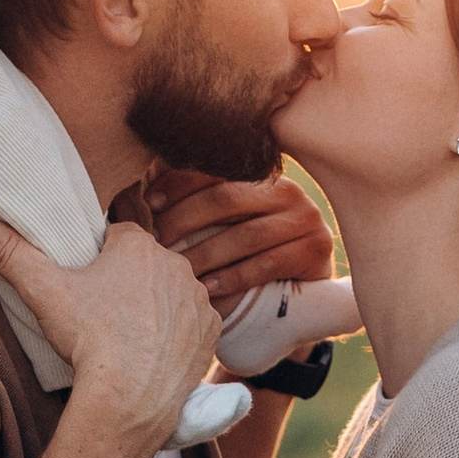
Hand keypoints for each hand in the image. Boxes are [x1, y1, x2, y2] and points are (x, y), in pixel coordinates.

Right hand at [0, 210, 218, 446]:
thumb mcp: (43, 291)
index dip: (99, 259)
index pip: (116, 238)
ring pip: (170, 294)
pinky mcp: (210, 333)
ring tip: (127, 335)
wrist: (129, 399)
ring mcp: (198, 300)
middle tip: (102, 314)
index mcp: (138, 245)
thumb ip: (9, 253)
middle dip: (128, 282)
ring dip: (155, 307)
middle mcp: (176, 264)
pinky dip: (176, 335)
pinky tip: (153, 351)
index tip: (85, 284)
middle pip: (145, 266)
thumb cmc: (89, 340)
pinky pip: (192, 324)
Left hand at [150, 169, 335, 309]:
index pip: (216, 169)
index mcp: (263, 174)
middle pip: (227, 199)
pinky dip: (233, 278)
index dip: (179, 183)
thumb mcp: (233, 221)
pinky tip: (207, 288)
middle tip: (155, 242)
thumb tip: (143, 197)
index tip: (149, 205)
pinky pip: (267, 264)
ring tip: (177, 270)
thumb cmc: (255, 251)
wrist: (305, 287)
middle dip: (184, 220)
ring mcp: (305, 220)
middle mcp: (287, 191)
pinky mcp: (315, 251)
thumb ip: (205, 203)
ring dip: (205, 254)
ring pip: (246, 235)